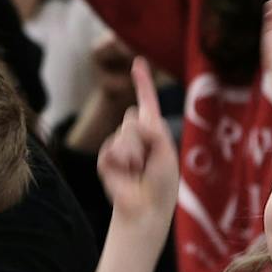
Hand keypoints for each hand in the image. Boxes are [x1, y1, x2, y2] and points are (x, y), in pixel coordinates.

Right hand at [94, 59, 179, 229]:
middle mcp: (135, 134)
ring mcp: (119, 146)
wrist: (145, 208)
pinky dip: (120, 161)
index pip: (146, 101)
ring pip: (122, 134)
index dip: (142, 81)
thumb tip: (131, 115)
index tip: (138, 62)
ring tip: (137, 171)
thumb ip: (152, 130)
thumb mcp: (165, 152)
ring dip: (133, 154)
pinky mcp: (106, 159)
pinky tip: (125, 175)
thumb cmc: (161, 183)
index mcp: (153, 131)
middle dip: (142, 138)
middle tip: (148, 162)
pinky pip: (110, 148)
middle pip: (131, 117)